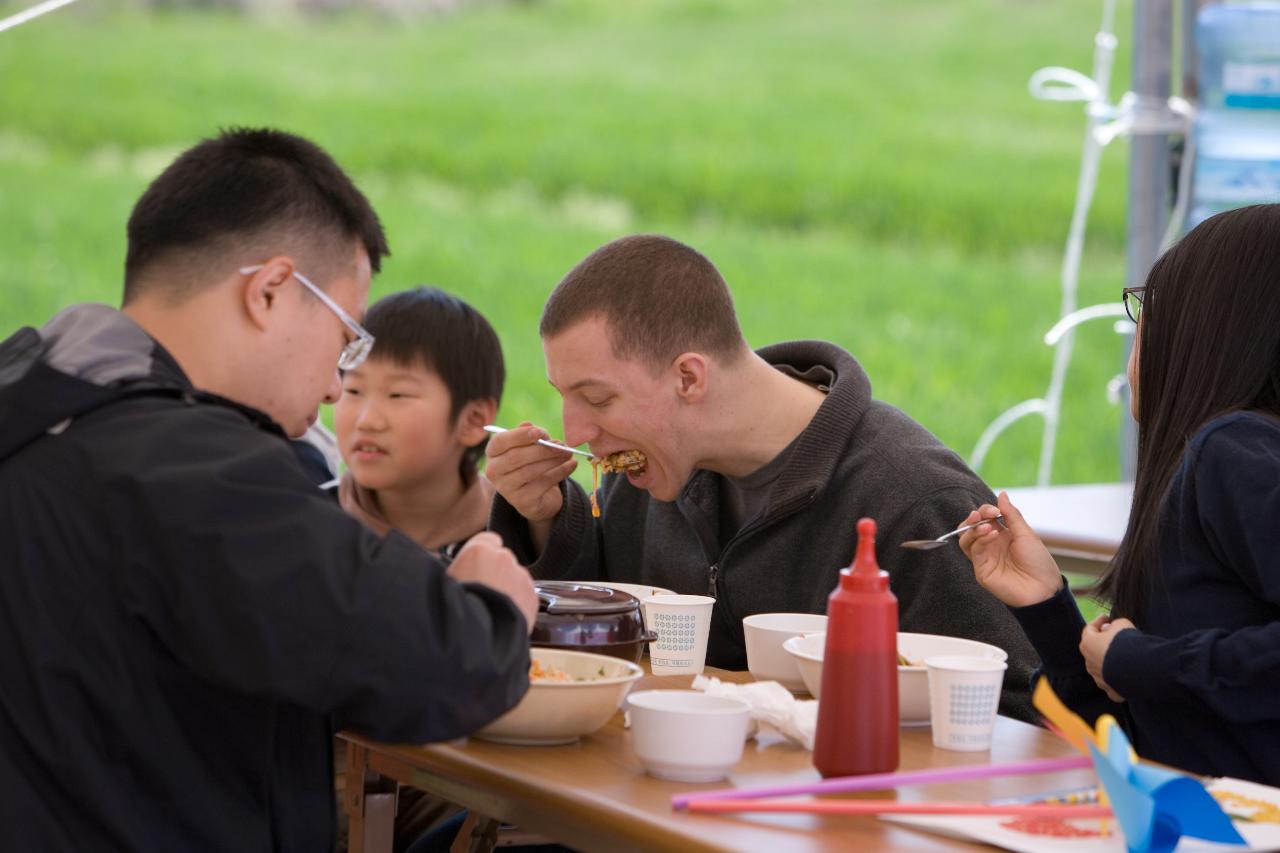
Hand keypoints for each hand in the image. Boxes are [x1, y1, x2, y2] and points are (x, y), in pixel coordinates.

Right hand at [447, 532, 537, 633]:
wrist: (476, 639)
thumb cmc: (453, 613)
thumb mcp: (443, 584)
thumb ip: (457, 571)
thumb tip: (457, 574)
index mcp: (479, 551)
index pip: (487, 540)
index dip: (483, 555)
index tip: (477, 566)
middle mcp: (503, 559)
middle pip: (502, 561)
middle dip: (495, 575)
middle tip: (482, 595)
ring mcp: (521, 577)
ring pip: (515, 579)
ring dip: (507, 590)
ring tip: (492, 611)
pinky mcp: (533, 596)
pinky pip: (525, 596)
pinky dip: (518, 604)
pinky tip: (503, 618)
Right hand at [484, 422, 577, 524]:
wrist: (539, 496)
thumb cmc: (532, 463)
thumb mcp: (529, 447)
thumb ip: (529, 436)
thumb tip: (529, 425)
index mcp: (493, 453)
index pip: (500, 442)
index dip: (519, 436)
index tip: (540, 432)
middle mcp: (494, 472)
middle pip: (516, 457)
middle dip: (541, 450)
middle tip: (561, 445)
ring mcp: (506, 489)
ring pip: (530, 471)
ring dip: (553, 460)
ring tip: (568, 453)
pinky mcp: (522, 502)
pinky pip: (543, 484)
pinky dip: (560, 473)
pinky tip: (572, 464)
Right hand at [958, 491, 1062, 607]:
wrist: (1042, 588)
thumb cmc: (1038, 562)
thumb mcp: (1026, 533)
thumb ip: (1011, 514)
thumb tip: (1002, 494)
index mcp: (1003, 535)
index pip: (985, 518)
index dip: (985, 510)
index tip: (993, 509)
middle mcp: (991, 544)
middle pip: (971, 527)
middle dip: (974, 517)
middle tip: (982, 515)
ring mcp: (985, 557)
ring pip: (965, 539)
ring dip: (972, 528)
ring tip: (986, 526)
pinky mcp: (981, 569)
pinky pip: (973, 551)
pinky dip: (979, 539)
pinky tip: (991, 535)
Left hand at [1080, 614, 1133, 702]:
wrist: (1139, 668)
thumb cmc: (1127, 642)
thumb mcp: (1122, 624)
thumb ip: (1114, 625)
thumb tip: (1111, 628)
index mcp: (1087, 644)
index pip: (1090, 629)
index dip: (1098, 622)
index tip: (1106, 617)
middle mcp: (1089, 663)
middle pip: (1094, 650)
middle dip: (1103, 642)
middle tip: (1114, 636)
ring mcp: (1099, 679)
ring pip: (1102, 668)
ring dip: (1109, 661)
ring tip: (1123, 655)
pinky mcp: (1112, 691)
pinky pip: (1113, 683)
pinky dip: (1118, 677)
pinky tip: (1127, 673)